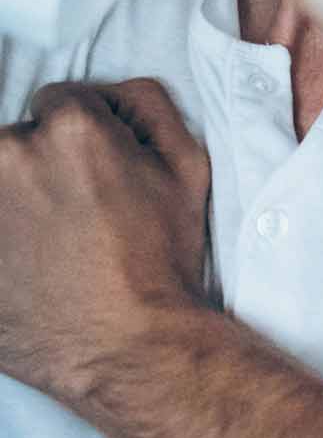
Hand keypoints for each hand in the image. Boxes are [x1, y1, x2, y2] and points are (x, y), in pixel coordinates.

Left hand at [0, 79, 210, 404]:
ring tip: (41, 243)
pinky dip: (2, 236)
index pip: (59, 102)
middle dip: (38, 167)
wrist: (124, 345)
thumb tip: (111, 91)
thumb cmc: (160, 260)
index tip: (92, 175)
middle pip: (14, 140)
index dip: (82, 138)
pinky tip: (21, 258)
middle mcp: (8, 154)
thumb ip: (149, 106)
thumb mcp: (188, 169)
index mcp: (70, 129)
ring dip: (11, 199)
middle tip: (71, 216)